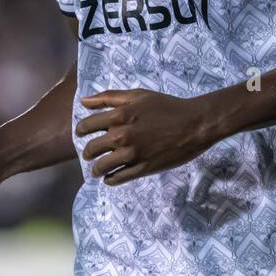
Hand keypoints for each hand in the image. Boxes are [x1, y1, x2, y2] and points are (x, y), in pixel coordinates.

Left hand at [75, 89, 216, 185]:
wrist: (194, 124)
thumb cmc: (167, 107)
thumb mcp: (138, 95)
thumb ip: (109, 97)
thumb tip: (83, 101)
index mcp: (119, 116)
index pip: (86, 126)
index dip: (80, 131)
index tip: (81, 134)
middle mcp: (122, 136)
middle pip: (91, 149)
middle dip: (87, 152)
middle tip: (89, 154)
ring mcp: (132, 154)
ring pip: (101, 166)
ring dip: (96, 169)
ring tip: (97, 169)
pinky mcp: (143, 168)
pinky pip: (118, 178)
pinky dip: (110, 179)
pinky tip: (110, 177)